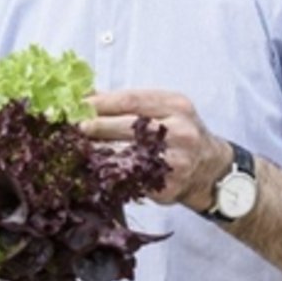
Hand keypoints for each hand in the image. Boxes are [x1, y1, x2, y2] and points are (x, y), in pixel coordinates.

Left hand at [78, 89, 232, 212]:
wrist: (210, 168)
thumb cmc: (177, 132)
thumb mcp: (161, 108)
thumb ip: (125, 101)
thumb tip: (83, 93)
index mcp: (175, 105)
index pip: (130, 99)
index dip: (99, 102)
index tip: (75, 105)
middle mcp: (180, 131)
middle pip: (127, 126)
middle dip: (95, 126)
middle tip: (71, 127)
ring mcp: (176, 161)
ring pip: (127, 154)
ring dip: (97, 151)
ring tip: (76, 148)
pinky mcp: (168, 187)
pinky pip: (132, 179)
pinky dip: (110, 174)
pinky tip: (94, 170)